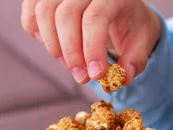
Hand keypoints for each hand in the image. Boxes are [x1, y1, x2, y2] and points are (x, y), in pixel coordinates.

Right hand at [21, 0, 161, 84]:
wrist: (121, 9)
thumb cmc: (130, 25)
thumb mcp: (142, 40)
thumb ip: (136, 60)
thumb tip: (124, 77)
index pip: (95, 17)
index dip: (92, 49)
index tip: (95, 75)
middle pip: (66, 15)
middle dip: (71, 53)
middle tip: (82, 78)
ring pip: (44, 12)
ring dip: (54, 46)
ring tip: (71, 65)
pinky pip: (31, 11)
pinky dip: (37, 34)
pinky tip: (56, 48)